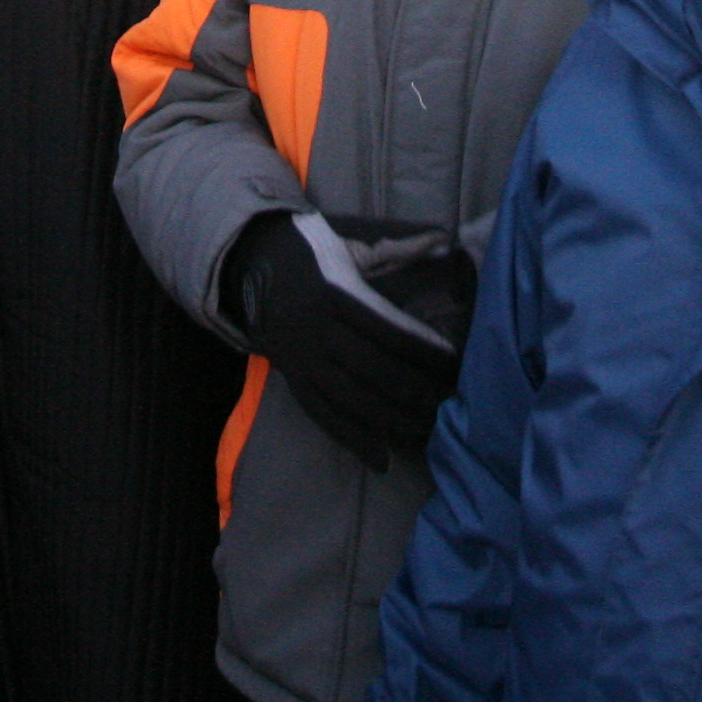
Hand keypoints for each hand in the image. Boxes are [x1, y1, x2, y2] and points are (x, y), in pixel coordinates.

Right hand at [224, 212, 458, 473]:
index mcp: (332, 291)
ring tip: (424, 432)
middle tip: (449, 404)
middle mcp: (314, 327)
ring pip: (347, 397)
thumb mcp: (348, 243)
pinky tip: (380, 460)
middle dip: (412, 390)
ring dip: (388, 419)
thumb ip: (396, 248)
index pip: (384, 326)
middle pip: (370, 368)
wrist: (248, 260)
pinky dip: (351, 439)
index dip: (420, 347)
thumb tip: (445, 241)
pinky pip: (321, 413)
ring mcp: (300, 356)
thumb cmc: (310, 249)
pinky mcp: (290, 376)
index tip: (453, 362)